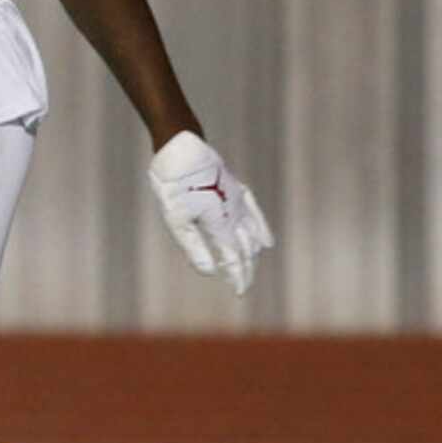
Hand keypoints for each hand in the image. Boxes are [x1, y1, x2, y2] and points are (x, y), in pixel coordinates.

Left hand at [147, 132, 274, 296]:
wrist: (182, 148)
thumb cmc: (174, 185)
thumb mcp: (176, 219)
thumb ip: (193, 247)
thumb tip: (210, 272)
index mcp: (220, 225)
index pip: (234, 259)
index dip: (238, 277)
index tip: (240, 293)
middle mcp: (235, 215)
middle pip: (246, 249)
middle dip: (246, 270)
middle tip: (243, 287)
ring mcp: (238, 202)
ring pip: (252, 234)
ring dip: (252, 254)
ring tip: (250, 269)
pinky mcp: (236, 191)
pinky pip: (255, 214)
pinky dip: (261, 230)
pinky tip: (266, 242)